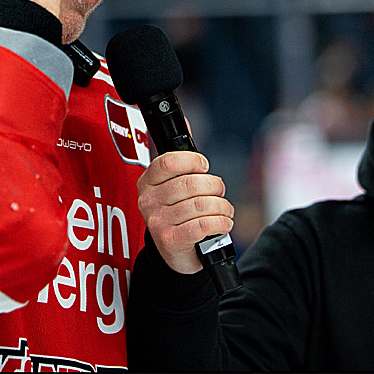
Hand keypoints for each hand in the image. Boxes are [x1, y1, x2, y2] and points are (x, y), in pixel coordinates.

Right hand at [137, 151, 234, 273]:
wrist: (174, 252)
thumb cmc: (177, 213)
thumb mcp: (172, 184)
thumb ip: (180, 156)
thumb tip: (185, 121)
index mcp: (147, 182)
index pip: (169, 161)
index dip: (193, 161)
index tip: (204, 167)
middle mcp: (148, 201)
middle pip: (190, 183)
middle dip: (214, 186)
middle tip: (219, 193)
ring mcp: (157, 222)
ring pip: (200, 205)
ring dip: (222, 207)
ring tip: (225, 210)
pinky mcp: (171, 241)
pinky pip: (202, 225)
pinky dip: (220, 222)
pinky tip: (224, 223)